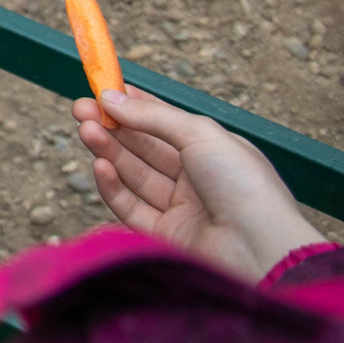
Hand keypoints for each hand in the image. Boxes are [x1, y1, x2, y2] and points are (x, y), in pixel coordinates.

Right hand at [76, 85, 325, 281]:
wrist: (262, 251)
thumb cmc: (245, 188)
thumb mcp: (201, 135)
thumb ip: (153, 116)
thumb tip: (111, 97)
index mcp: (215, 153)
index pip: (166, 124)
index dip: (135, 107)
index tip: (103, 91)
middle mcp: (198, 181)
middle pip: (145, 149)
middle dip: (113, 126)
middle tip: (81, 108)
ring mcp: (182, 210)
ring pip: (134, 175)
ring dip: (108, 151)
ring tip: (85, 129)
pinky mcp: (165, 237)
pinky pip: (131, 207)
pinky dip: (113, 186)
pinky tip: (100, 166)